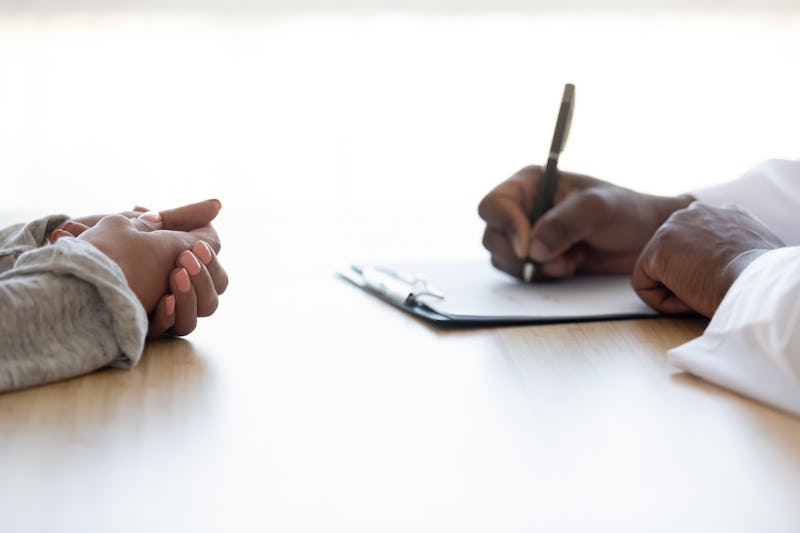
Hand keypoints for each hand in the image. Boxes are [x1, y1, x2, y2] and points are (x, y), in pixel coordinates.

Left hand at [54, 204, 227, 325]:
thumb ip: (185, 219)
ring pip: (193, 319)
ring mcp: (157, 313)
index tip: (198, 248)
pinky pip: (168, 330)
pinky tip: (162, 302)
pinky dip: (168, 316)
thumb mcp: (148, 227)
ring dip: (190, 297)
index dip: (212, 263)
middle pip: (211, 300)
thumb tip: (218, 204)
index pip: (214, 273)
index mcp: (178, 270)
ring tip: (174, 279)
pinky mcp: (142, 329)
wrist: (70, 271)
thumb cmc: (107, 248)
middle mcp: (171, 294)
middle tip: (183, 264)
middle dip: (203, 279)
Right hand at [478, 166, 693, 278]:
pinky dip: (541, 276)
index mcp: (529, 184)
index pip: (494, 205)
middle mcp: (521, 208)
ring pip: (502, 258)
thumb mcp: (597, 209)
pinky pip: (518, 274)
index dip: (506, 227)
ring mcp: (525, 235)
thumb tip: (533, 249)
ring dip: (534, 268)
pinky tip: (570, 266)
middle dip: (522, 254)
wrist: (643, 239)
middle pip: (492, 236)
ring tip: (569, 261)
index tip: (529, 247)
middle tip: (558, 258)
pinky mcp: (534, 259)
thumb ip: (564, 223)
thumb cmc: (624, 212)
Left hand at [632, 202, 783, 316]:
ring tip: (705, 294)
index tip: (721, 281)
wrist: (757, 283)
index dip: (705, 268)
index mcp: (722, 212)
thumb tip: (727, 262)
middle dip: (688, 277)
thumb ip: (734, 247)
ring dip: (678, 290)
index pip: (697, 241)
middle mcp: (694, 212)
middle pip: (675, 254)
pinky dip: (663, 302)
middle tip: (712, 290)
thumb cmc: (762, 278)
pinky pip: (645, 285)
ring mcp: (672, 228)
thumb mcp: (756, 251)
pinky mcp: (656, 250)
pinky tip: (689, 301)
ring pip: (660, 271)